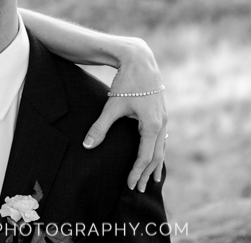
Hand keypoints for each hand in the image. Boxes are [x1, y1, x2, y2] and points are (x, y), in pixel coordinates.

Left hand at [82, 37, 166, 191]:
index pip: (145, 157)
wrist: (140, 60)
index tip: (129, 185)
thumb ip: (100, 127)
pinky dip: (158, 150)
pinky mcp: (162, 113)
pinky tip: (157, 156)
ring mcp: (164, 118)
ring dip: (155, 164)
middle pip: (156, 156)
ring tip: (153, 180)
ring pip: (161, 147)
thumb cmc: (126, 82)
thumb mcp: (112, 105)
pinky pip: (162, 138)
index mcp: (152, 125)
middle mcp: (162, 124)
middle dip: (147, 174)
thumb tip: (87, 146)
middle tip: (139, 190)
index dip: (136, 172)